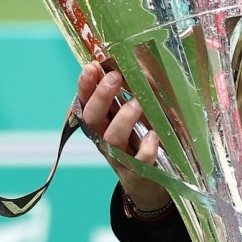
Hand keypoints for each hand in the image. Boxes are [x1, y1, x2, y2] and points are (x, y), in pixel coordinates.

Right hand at [76, 62, 169, 214]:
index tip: (92, 66)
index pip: (86, 100)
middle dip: (101, 96)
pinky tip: (155, 136)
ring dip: (122, 119)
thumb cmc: (144, 137)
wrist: (153, 181)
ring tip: (137, 104)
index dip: (85, 84)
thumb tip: (138, 60)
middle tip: (115, 78)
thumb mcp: (140, 109)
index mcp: (103, 120)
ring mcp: (119, 157)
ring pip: (111, 139)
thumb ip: (138, 86)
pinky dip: (145, 150)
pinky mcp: (137, 173)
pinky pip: (138, 163)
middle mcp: (105, 137)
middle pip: (93, 118)